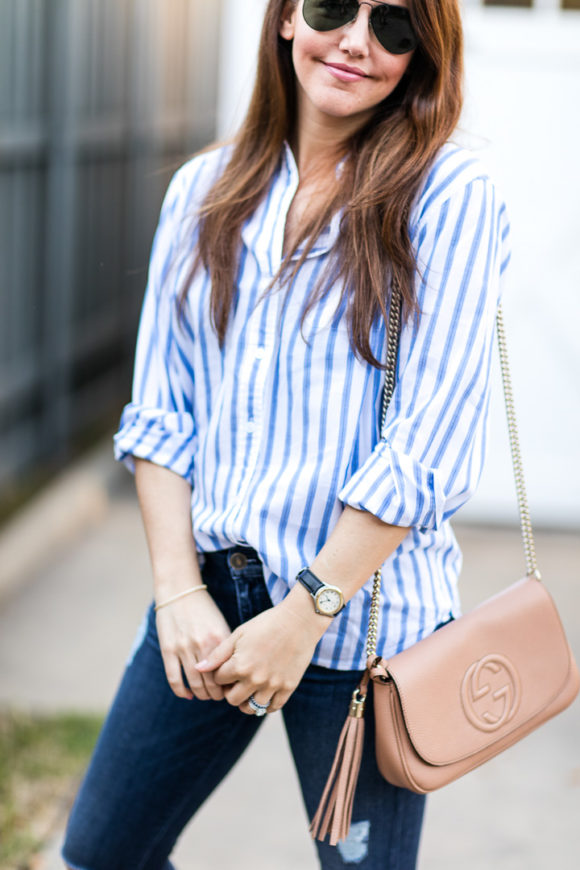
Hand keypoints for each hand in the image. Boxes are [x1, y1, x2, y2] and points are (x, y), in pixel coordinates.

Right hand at [155, 591, 231, 701]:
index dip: (230, 685)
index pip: (227, 672)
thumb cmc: (203, 609)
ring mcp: (183, 648)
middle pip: (211, 682)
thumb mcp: (221, 624)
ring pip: (194, 684)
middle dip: (216, 694)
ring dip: (201, 695)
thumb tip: (231, 673)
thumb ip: (225, 647)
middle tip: (219, 697)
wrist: (180, 591)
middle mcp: (202, 644)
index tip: (232, 689)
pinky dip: (181, 691)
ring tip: (205, 696)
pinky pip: (174, 678)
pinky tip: (187, 695)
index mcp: (219, 638)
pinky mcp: (168, 650)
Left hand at [195, 600, 324, 713]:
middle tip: (235, 680)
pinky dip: (267, 704)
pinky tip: (264, 693)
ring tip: (248, 689)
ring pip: (251, 707)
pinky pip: (273, 707)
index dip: (220, 674)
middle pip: (232, 699)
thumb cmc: (266, 623)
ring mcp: (272, 685)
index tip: (226, 667)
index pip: (218, 680)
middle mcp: (255, 679)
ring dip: (247, 701)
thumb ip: (218, 654)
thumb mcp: (239, 634)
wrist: (299, 621)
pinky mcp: (288, 687)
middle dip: (230, 691)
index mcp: (239, 665)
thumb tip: (199, 668)